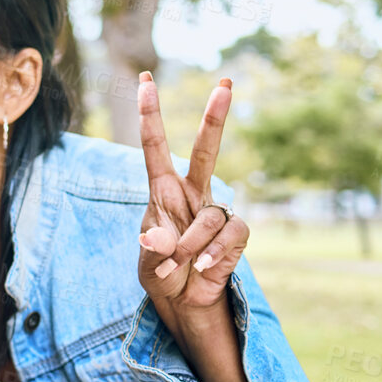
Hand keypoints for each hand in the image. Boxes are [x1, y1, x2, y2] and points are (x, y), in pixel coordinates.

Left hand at [137, 73, 250, 311]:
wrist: (184, 300)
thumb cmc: (161, 271)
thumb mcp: (148, 261)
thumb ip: (153, 248)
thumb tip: (156, 238)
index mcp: (163, 190)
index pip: (155, 146)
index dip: (149, 114)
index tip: (144, 80)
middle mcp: (192, 193)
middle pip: (206, 150)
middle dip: (215, 118)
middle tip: (225, 84)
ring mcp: (216, 211)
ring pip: (210, 215)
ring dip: (190, 245)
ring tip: (179, 265)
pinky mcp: (236, 232)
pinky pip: (229, 234)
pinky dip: (213, 253)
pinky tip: (203, 266)